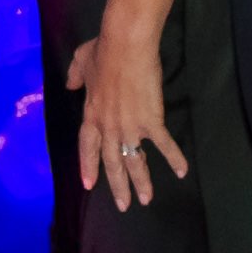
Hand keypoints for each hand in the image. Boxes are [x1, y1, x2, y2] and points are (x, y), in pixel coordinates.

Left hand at [70, 34, 188, 210]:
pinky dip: (174, 158)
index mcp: (91, 114)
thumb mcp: (80, 61)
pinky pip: (163, 145)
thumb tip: (69, 85)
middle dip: (117, 186)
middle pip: (111, 162)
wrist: (125, 46)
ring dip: (141, 183)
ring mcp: (129, 126)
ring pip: (134, 161)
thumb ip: (75, 76)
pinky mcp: (151, 122)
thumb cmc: (103, 50)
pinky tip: (182, 172)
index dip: (88, 166)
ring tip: (146, 200)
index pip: (87, 147)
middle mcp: (108, 126)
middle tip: (123, 205)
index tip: (88, 184)